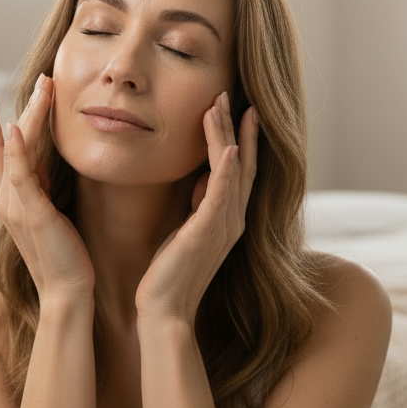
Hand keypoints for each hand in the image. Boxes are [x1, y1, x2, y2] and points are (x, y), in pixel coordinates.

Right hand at [0, 75, 95, 306]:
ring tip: (42, 86)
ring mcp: (16, 206)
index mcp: (11, 199)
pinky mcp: (32, 214)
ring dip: (29, 115)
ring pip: (16, 151)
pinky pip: (20, 176)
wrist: (66, 293)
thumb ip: (42, 190)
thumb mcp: (51, 215)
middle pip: (4, 144)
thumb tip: (45, 166)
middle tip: (37, 78)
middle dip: (16, 109)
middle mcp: (6, 199)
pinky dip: (17, 151)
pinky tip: (17, 128)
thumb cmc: (64, 257)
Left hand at [135, 91, 257, 322]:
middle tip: (233, 95)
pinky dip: (227, 170)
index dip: (242, 138)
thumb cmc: (169, 275)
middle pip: (242, 163)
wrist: (164, 313)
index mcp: (227, 219)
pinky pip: (220, 195)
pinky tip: (229, 148)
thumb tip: (198, 180)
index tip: (239, 109)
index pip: (239, 170)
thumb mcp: (186, 231)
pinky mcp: (207, 233)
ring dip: (228, 136)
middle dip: (238, 128)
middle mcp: (232, 220)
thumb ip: (197, 206)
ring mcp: (223, 226)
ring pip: (232, 171)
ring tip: (221, 105)